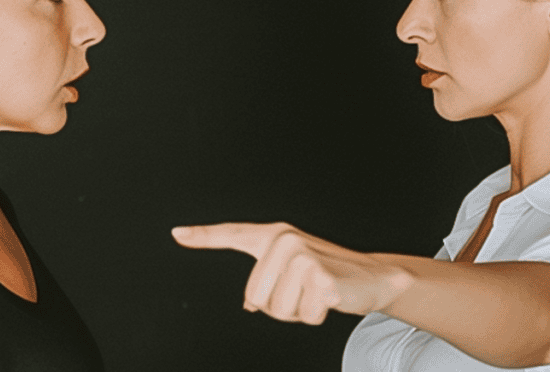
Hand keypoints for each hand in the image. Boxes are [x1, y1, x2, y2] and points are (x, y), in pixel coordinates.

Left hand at [172, 222, 412, 324]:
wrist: (372, 277)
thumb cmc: (329, 274)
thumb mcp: (293, 276)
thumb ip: (268, 285)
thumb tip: (249, 305)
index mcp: (274, 237)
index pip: (232, 234)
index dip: (203, 236)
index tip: (177, 233)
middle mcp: (284, 241)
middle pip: (256, 298)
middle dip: (280, 307)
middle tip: (304, 292)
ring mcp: (302, 256)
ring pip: (277, 310)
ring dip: (298, 312)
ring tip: (315, 294)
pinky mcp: (320, 276)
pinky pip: (303, 315)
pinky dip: (316, 315)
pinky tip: (329, 298)